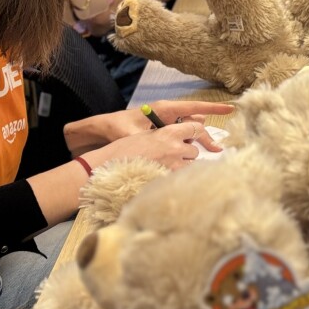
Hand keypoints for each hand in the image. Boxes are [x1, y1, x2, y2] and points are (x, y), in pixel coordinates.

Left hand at [64, 100, 232, 154]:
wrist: (99, 131)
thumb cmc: (115, 127)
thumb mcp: (132, 133)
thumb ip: (150, 138)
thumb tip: (166, 147)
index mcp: (164, 109)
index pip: (193, 107)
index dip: (213, 109)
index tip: (231, 108)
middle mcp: (167, 115)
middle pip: (194, 123)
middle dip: (207, 135)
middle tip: (218, 149)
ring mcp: (165, 124)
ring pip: (188, 132)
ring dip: (197, 142)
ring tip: (208, 154)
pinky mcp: (161, 133)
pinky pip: (179, 139)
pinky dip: (186, 146)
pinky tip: (190, 158)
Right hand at [86, 121, 203, 171]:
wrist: (107, 166)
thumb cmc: (123, 150)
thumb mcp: (145, 135)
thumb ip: (165, 136)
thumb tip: (179, 139)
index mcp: (169, 132)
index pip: (195, 128)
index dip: (199, 134)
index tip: (201, 139)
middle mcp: (175, 147)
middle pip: (194, 150)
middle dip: (187, 155)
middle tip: (175, 158)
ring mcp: (173, 165)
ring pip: (190, 166)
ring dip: (183, 167)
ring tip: (168, 169)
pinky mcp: (168, 180)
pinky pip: (180, 179)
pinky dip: (177, 179)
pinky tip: (168, 180)